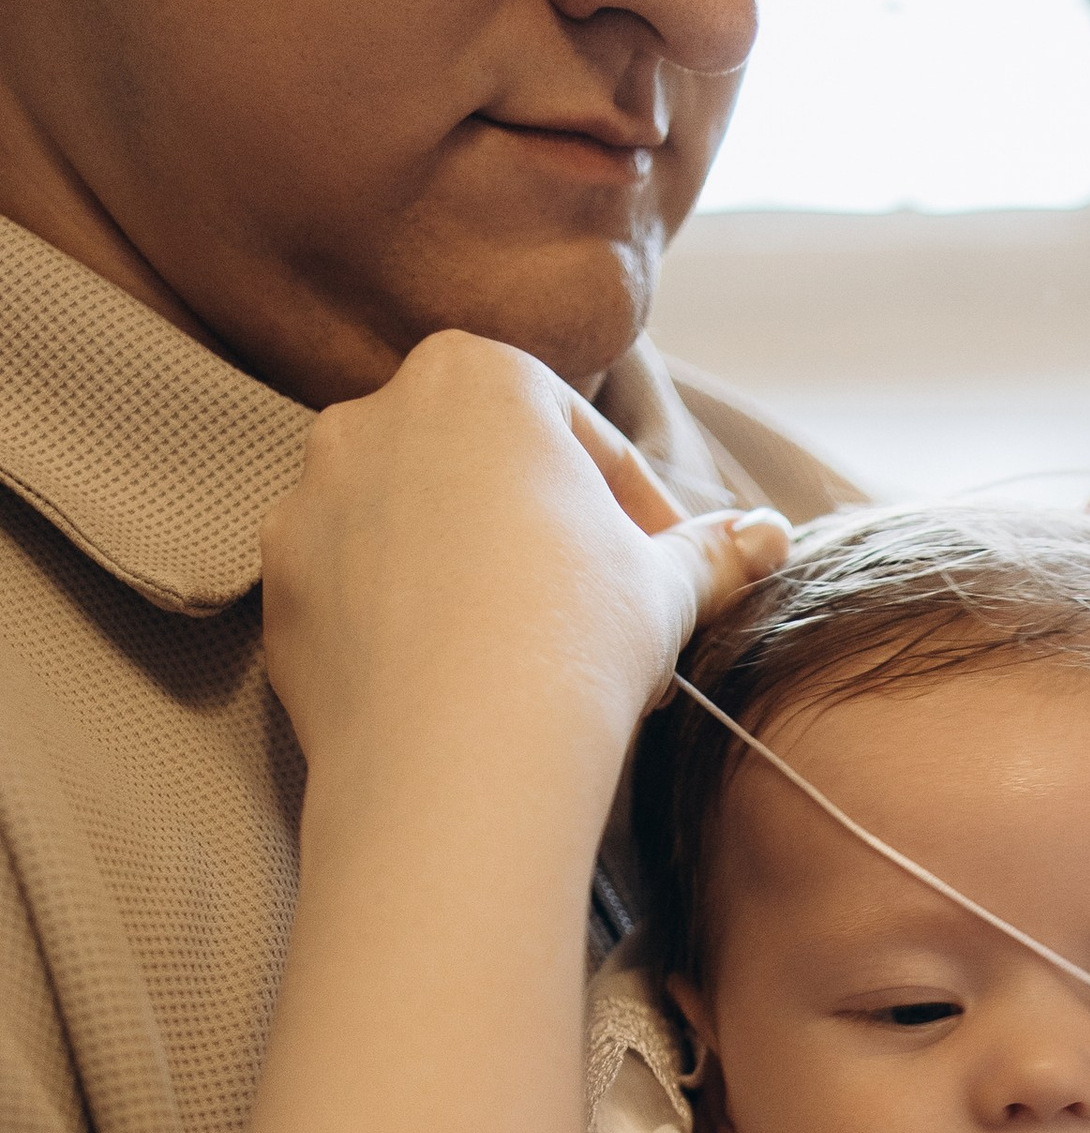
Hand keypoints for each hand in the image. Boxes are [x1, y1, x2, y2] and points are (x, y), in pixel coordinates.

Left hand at [260, 330, 787, 821]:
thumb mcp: (668, 586)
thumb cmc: (576, 640)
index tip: (664, 580)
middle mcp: (374, 413)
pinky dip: (400, 624)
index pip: (577, 437)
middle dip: (539, 536)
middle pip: (483, 472)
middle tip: (597, 621)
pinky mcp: (277, 584)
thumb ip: (714, 551)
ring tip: (524, 660)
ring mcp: (310, 498)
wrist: (459, 757)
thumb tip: (770, 538)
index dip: (636, 513)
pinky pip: (352, 591)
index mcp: (478, 375)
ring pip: (411, 528)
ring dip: (466, 577)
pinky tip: (454, 687)